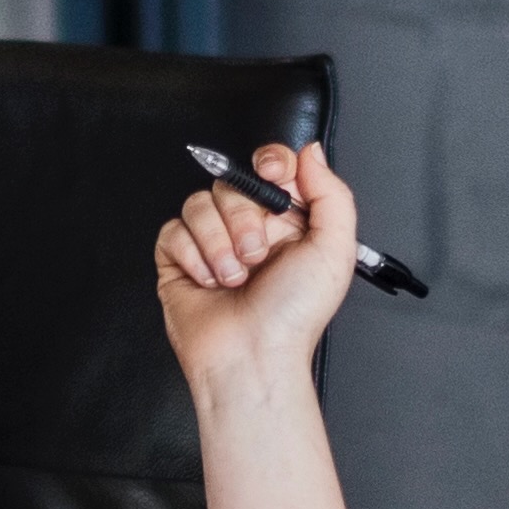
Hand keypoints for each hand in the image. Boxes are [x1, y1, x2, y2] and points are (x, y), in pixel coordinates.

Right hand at [148, 141, 374, 397]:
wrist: (253, 357)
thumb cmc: (294, 315)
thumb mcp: (334, 250)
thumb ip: (331, 193)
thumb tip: (310, 151)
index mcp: (287, 222)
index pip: (272, 167)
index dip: (270, 162)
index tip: (272, 175)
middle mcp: (249, 229)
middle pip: (232, 182)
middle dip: (244, 219)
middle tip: (257, 255)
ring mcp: (211, 244)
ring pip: (199, 203)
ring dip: (219, 243)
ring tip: (235, 277)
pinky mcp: (179, 260)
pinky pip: (173, 229)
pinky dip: (193, 256)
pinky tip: (209, 282)